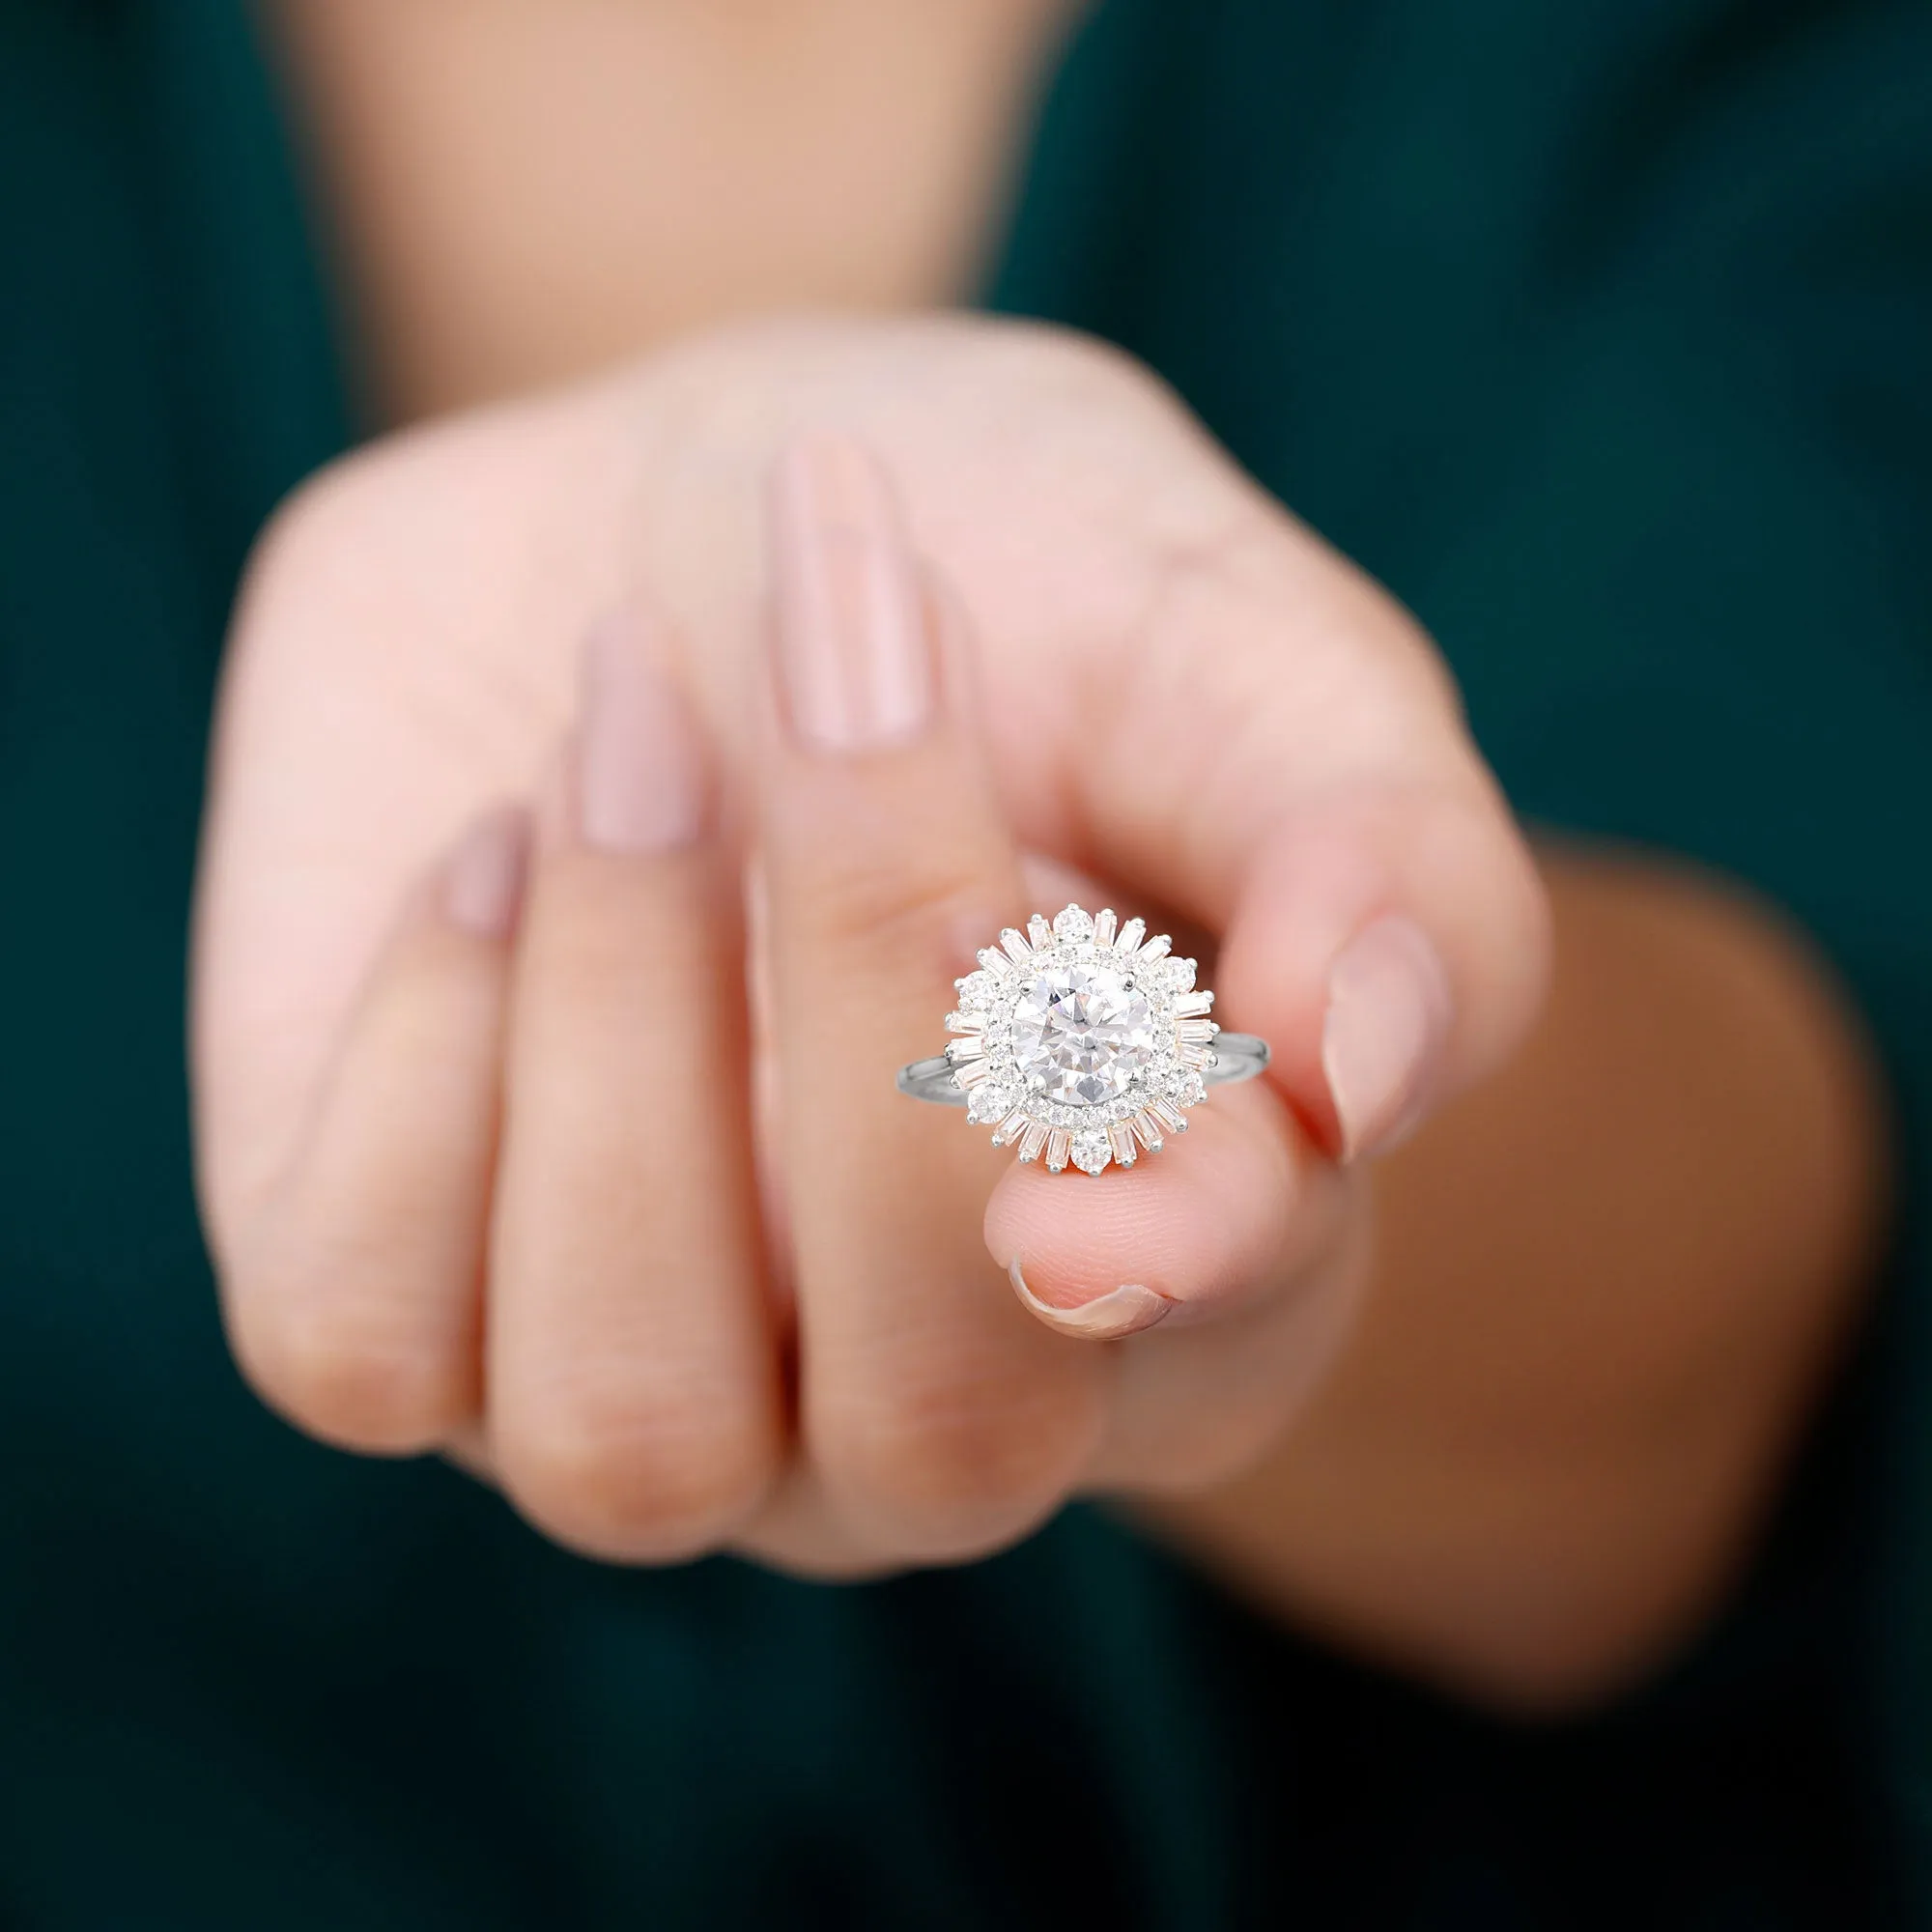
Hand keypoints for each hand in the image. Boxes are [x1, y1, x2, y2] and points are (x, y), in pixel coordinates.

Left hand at [192, 318, 1547, 1568]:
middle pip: (934, 1431)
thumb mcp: (1228, 644)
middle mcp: (931, 1394)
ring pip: (622, 1434)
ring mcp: (667, 1383)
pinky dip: (419, 1063)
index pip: (1212, 1334)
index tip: (1070, 903)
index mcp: (1188, 1265)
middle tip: (849, 654)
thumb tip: (1368, 1058)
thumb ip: (1374, 846)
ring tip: (632, 722)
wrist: (692, 522)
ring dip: (623, 1034)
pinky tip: (491, 853)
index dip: (1164, 1175)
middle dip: (872, 1012)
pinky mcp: (414, 1314)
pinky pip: (365, 1339)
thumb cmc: (1017, 588)